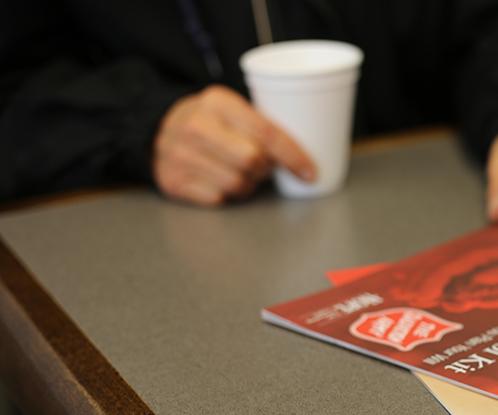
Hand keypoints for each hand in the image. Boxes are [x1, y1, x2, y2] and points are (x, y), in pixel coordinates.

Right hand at [153, 85, 315, 205]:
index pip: (265, 131)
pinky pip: (217, 198)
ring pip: (237, 184)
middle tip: (260, 165)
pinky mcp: (172, 180)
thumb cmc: (209, 122)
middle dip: (264, 169)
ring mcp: (179, 154)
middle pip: (253, 161)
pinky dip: (225, 194)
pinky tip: (218, 180)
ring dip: (247, 185)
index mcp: (217, 101)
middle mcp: (195, 125)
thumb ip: (262, 124)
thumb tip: (306, 155)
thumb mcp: (233, 109)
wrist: (156, 129)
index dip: (293, 155)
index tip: (309, 171)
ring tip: (239, 172)